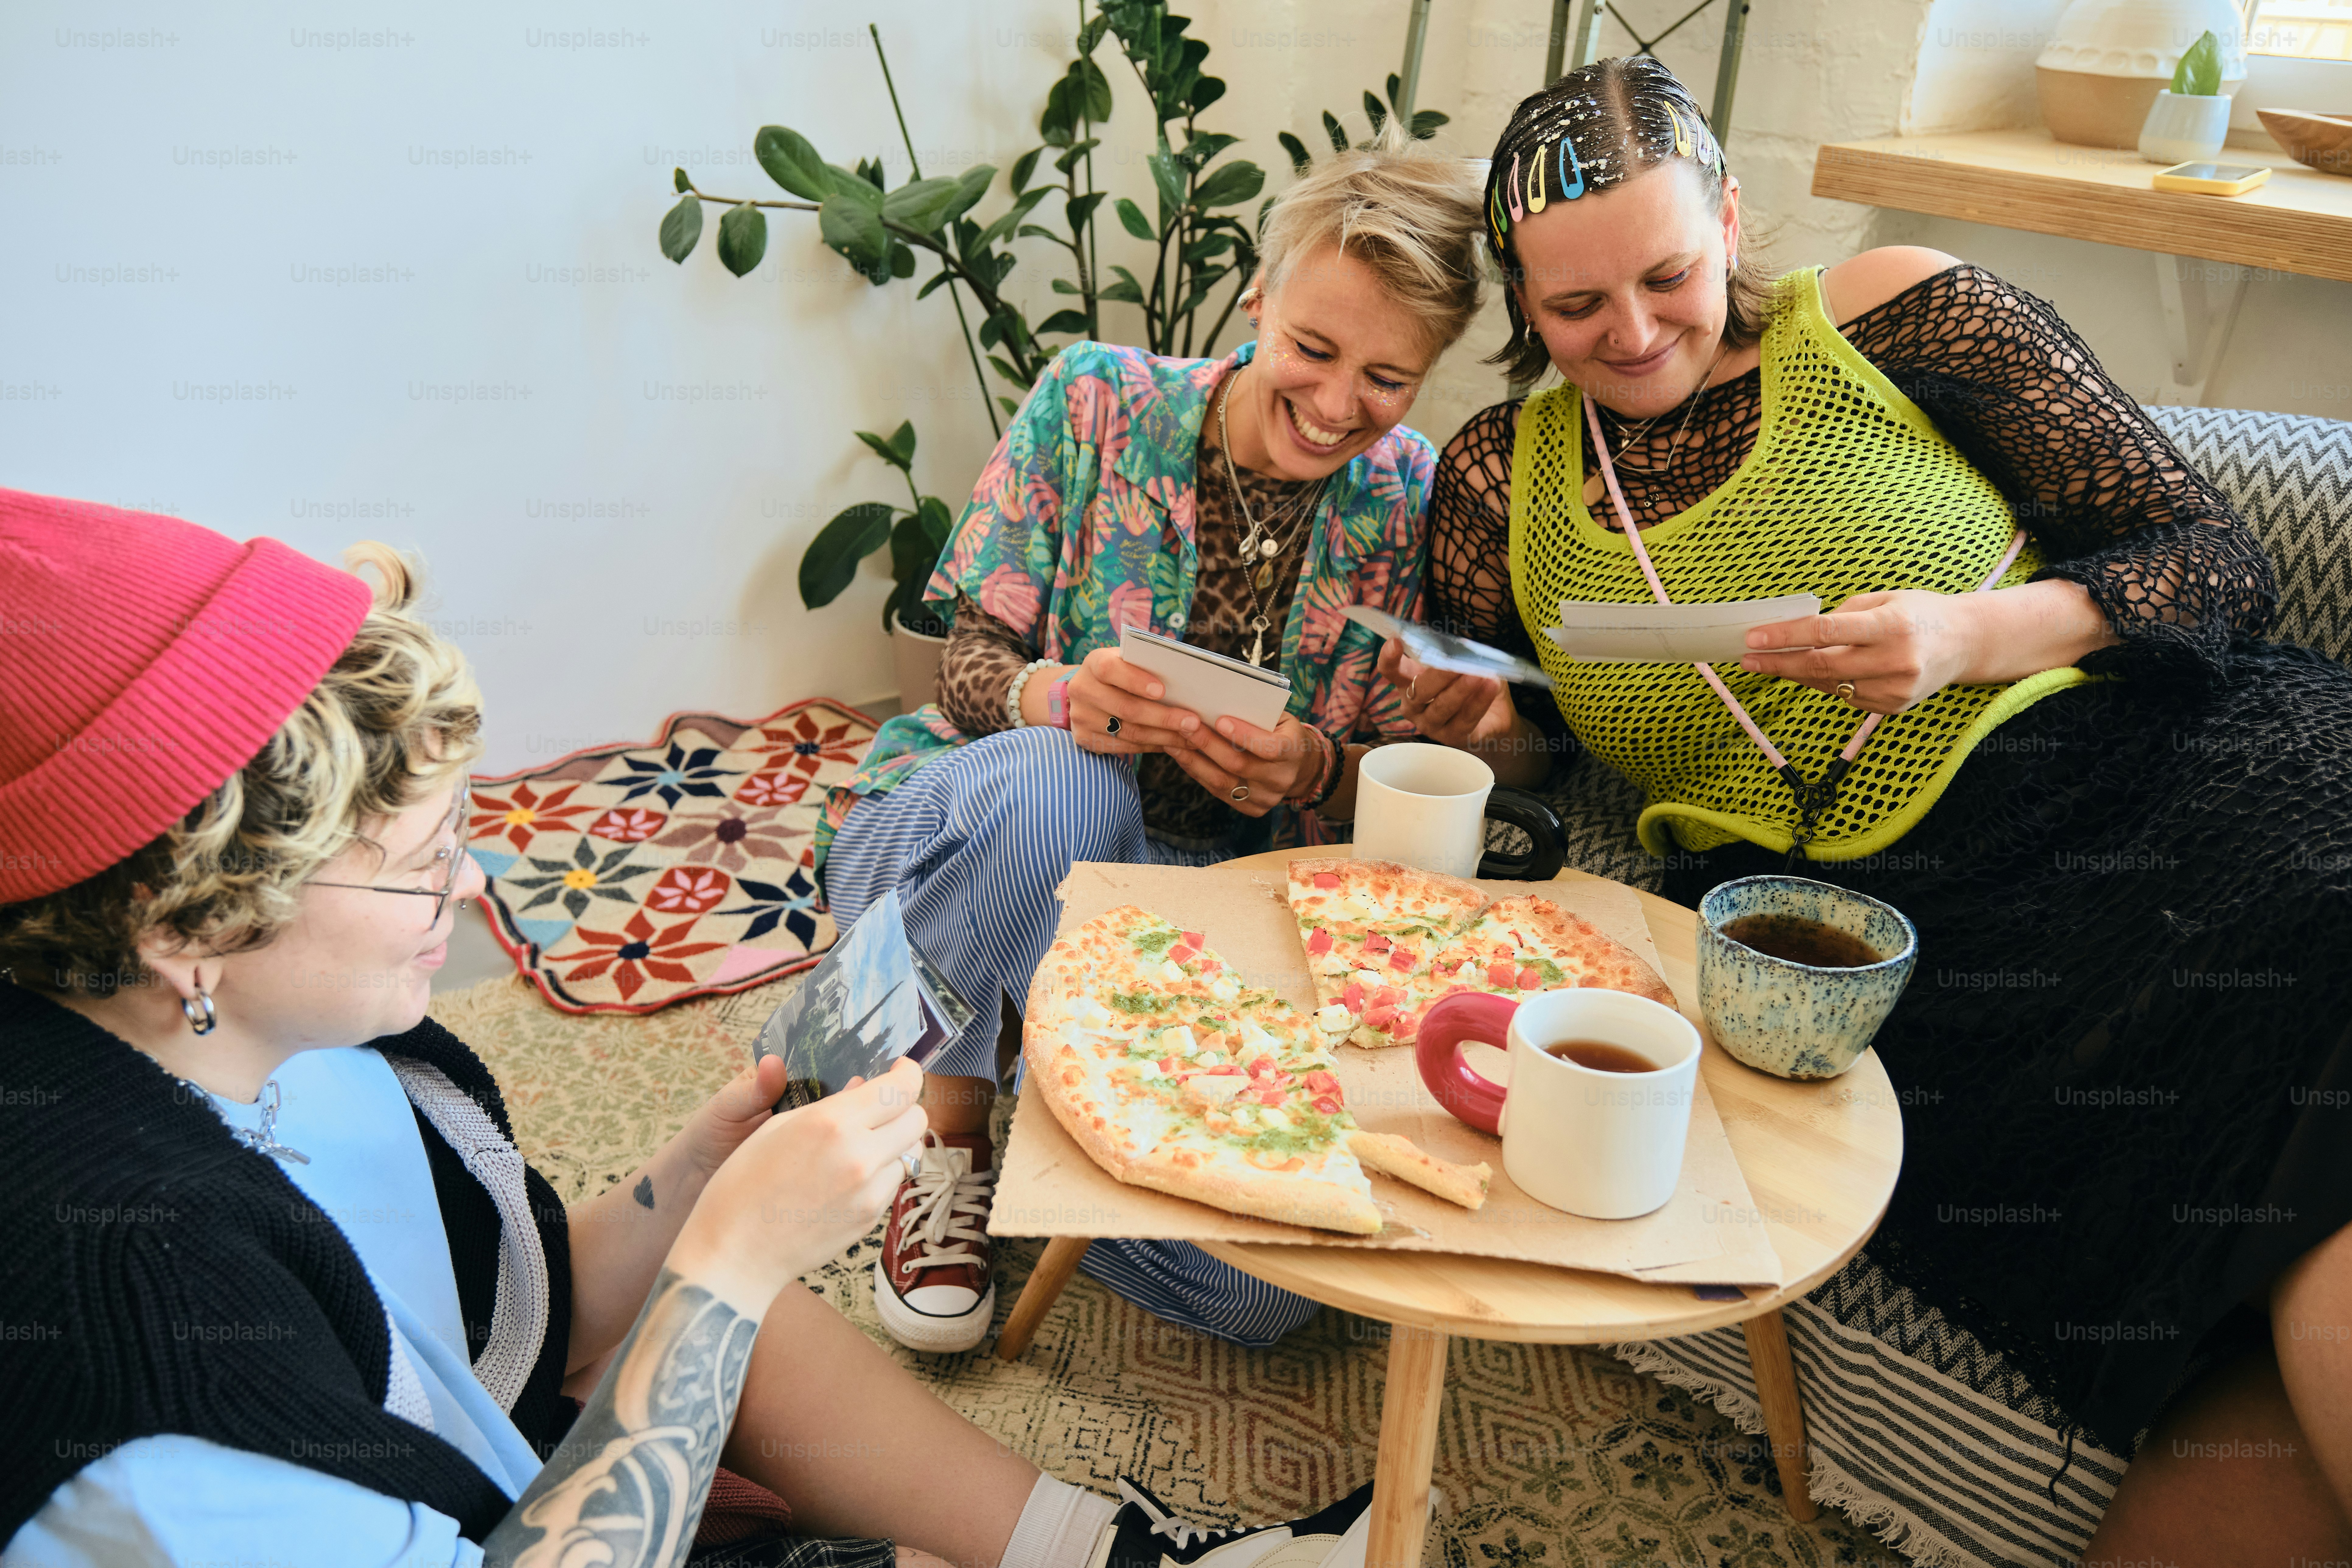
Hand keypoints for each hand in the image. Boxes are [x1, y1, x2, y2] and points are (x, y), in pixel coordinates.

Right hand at [672, 1057, 925, 1308]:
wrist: (735, 1253)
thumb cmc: (743, 1185)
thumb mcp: (777, 1128)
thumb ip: (829, 1105)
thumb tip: (864, 1089)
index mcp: (832, 1123)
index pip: (900, 1088)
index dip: (909, 1073)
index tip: (902, 1069)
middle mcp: (859, 1155)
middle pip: (917, 1120)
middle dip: (905, 1109)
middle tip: (883, 1109)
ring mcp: (868, 1192)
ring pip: (909, 1155)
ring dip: (893, 1145)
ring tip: (860, 1147)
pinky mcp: (870, 1219)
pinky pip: (892, 1185)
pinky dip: (880, 1175)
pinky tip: (847, 1179)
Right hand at [1064, 647, 1202, 755]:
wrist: (1085, 693)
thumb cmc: (1119, 672)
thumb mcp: (1126, 660)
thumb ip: (1147, 662)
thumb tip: (1186, 673)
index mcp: (1093, 663)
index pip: (1110, 669)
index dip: (1135, 680)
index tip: (1162, 691)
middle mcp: (1082, 690)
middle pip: (1126, 708)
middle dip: (1163, 717)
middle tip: (1193, 723)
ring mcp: (1081, 717)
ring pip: (1129, 732)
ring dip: (1164, 736)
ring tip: (1191, 737)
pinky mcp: (1085, 738)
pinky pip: (1125, 747)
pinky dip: (1153, 746)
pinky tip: (1174, 744)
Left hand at [1169, 714, 1320, 816]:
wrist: (1298, 765)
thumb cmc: (1281, 731)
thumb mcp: (1278, 716)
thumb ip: (1255, 713)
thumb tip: (1216, 701)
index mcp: (1294, 751)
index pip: (1270, 747)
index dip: (1244, 735)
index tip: (1219, 719)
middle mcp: (1282, 779)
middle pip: (1239, 765)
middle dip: (1208, 744)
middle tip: (1185, 724)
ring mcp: (1267, 798)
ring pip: (1223, 782)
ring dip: (1195, 760)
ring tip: (1174, 741)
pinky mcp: (1253, 808)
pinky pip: (1218, 791)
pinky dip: (1197, 772)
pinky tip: (1182, 756)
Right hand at [1376, 635, 1519, 747]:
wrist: (1493, 714)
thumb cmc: (1468, 682)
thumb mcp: (1461, 662)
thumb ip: (1455, 651)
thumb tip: (1464, 645)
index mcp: (1408, 682)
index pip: (1391, 671)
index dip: (1389, 658)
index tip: (1396, 642)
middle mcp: (1414, 706)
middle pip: (1419, 691)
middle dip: (1438, 676)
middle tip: (1455, 663)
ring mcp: (1431, 725)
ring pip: (1442, 707)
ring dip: (1461, 689)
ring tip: (1478, 674)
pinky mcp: (1453, 737)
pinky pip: (1466, 719)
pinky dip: (1480, 701)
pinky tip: (1491, 685)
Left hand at [1740, 590, 1975, 713]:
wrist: (1964, 642)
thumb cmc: (1918, 613)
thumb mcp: (1882, 600)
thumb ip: (1840, 616)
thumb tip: (1795, 631)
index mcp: (1891, 625)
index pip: (1826, 632)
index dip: (1785, 636)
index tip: (1753, 638)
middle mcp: (1895, 660)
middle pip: (1821, 665)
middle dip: (1779, 663)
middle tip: (1748, 658)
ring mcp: (1895, 689)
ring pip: (1830, 684)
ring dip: (1797, 675)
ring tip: (1772, 663)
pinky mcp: (1893, 707)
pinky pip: (1846, 696)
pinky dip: (1826, 683)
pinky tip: (1813, 672)